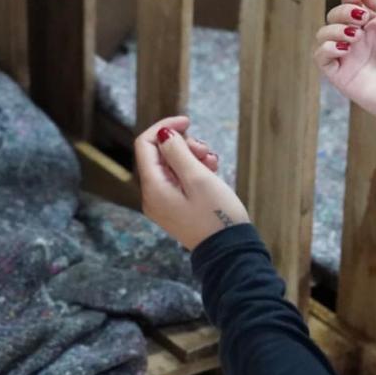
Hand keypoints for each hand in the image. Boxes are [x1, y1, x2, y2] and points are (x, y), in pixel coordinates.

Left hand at [134, 117, 248, 251]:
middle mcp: (152, 196)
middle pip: (158, 155)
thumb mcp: (198, 178)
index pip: (145, 144)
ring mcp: (163, 203)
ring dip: (191, 157)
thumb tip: (164, 134)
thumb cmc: (216, 216)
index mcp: (153, 188)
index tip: (188, 122)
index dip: (165, 128)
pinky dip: (193, 171)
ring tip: (213, 163)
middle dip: (182, 145)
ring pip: (171, 166)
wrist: (230, 252)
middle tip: (206, 151)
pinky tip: (212, 171)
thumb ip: (178, 152)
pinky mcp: (176, 208)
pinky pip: (179, 181)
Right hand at [313, 0, 375, 121]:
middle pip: (334, 15)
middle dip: (343, 11)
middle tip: (361, 19)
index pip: (352, 4)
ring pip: (324, 33)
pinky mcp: (340, 74)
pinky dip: (327, 47)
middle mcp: (360, 39)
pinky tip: (345, 48)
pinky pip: (320, 56)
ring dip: (335, 28)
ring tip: (355, 36)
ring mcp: (349, 56)